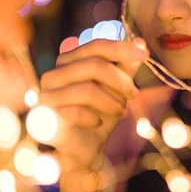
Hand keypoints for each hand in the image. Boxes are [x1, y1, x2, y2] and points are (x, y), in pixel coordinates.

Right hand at [39, 38, 147, 170]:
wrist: (87, 148)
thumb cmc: (101, 114)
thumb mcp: (118, 89)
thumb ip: (125, 67)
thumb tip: (140, 42)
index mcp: (68, 62)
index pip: (95, 46)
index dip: (121, 48)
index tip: (145, 54)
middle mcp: (53, 75)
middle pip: (93, 65)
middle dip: (120, 80)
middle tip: (135, 94)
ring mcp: (46, 96)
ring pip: (87, 89)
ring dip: (111, 102)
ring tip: (121, 111)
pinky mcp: (45, 118)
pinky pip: (76, 112)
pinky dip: (95, 117)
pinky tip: (98, 123)